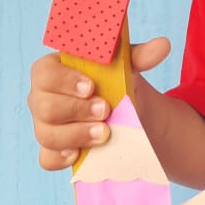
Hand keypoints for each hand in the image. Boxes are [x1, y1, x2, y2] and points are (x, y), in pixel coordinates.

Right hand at [27, 38, 170, 170]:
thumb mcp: (127, 66)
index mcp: (53, 70)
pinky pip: (47, 159)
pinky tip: (79, 154)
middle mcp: (42, 98)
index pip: (44, 73)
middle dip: (75, 110)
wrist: (124, 111)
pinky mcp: (53, 150)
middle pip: (43, 106)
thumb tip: (162, 45)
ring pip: (46, 134)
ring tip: (105, 133)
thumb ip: (140, 55)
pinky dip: (61, 158)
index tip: (91, 86)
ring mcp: (45, 125)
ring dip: (76, 135)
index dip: (64, 81)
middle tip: (105, 110)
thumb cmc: (114, 80)